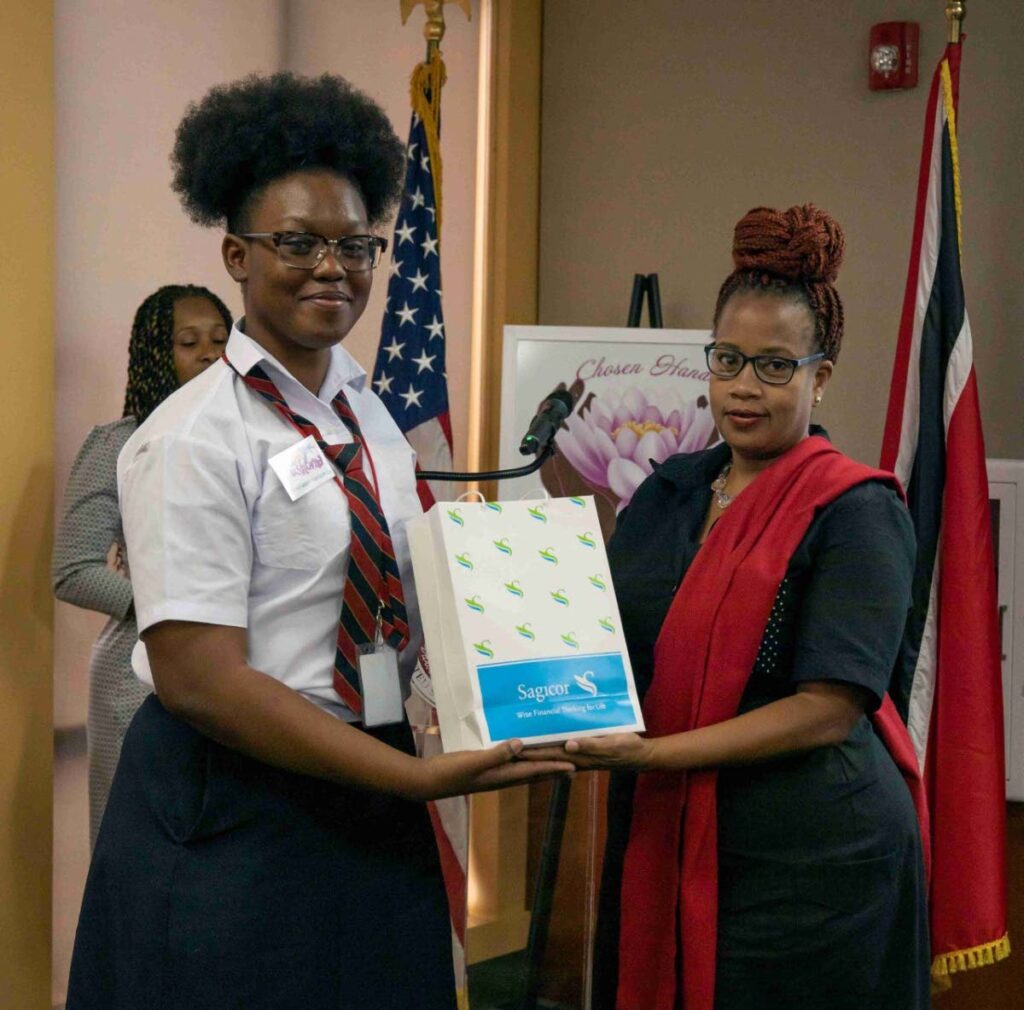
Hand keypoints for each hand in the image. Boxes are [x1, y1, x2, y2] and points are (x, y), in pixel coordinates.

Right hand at [414, 740, 574, 800]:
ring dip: (540, 764)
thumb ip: (496, 754)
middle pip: (534, 773)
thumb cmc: (450, 772)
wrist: (428, 781)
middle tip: (572, 764)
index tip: (574, 767)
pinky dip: (521, 757)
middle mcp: (501, 776)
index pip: (535, 772)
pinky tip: (520, 750)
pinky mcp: (484, 767)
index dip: (554, 768)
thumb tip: (521, 744)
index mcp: (502, 776)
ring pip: (524, 769)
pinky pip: (509, 762)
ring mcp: (493, 773)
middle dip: (553, 769)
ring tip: (554, 758)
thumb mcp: (473, 762)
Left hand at [522, 733, 655, 771]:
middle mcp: (576, 758)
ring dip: (539, 747)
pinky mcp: (586, 750)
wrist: (641, 755)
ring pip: (554, 752)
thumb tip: (568, 745)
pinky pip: (564, 748)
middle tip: (508, 743)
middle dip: (529, 750)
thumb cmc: (628, 748)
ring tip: (521, 740)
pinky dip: (553, 745)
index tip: (512, 748)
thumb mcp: (613, 744)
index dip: (531, 753)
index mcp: (579, 757)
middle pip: (547, 754)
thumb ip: (592, 744)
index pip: (549, 755)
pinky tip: (547, 740)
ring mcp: (580, 755)